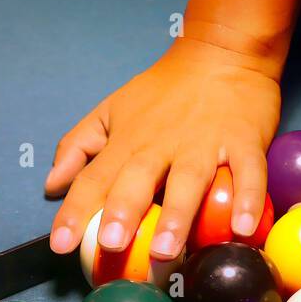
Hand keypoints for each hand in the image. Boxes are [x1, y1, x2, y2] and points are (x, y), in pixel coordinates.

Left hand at [45, 38, 281, 262]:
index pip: (93, 178)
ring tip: (167, 250)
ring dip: (178, 216)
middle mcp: (161, 144)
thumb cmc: (163, 92)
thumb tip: (51, 186)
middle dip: (123, 211)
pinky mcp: (244, 142)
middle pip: (138, 179)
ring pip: (189, 180)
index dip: (75, 212)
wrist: (222, 50)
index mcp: (127, 141)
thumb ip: (79, 147)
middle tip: (112, 245)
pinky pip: (248, 172)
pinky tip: (243, 229)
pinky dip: (248, 199)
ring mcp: (204, 143)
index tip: (60, 246)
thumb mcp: (111, 111)